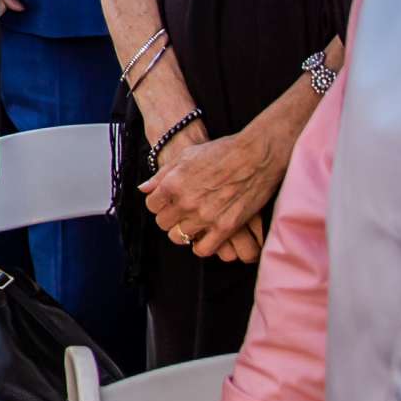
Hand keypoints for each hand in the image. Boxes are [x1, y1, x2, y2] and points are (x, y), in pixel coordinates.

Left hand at [142, 126, 285, 260]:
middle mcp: (186, 202)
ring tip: (192, 223)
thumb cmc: (221, 152)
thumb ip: (162, 175)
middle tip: (180, 212)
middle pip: (163, 222)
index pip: (152, 205)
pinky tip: (204, 236)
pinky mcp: (225, 228)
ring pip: (179, 237)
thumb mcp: (185, 156)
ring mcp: (205, 217)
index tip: (167, 202)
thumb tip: (144, 188)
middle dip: (169, 217)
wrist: (256, 155)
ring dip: (183, 231)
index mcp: (173, 184)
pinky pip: (203, 249)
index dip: (159, 203)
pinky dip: (201, 246)